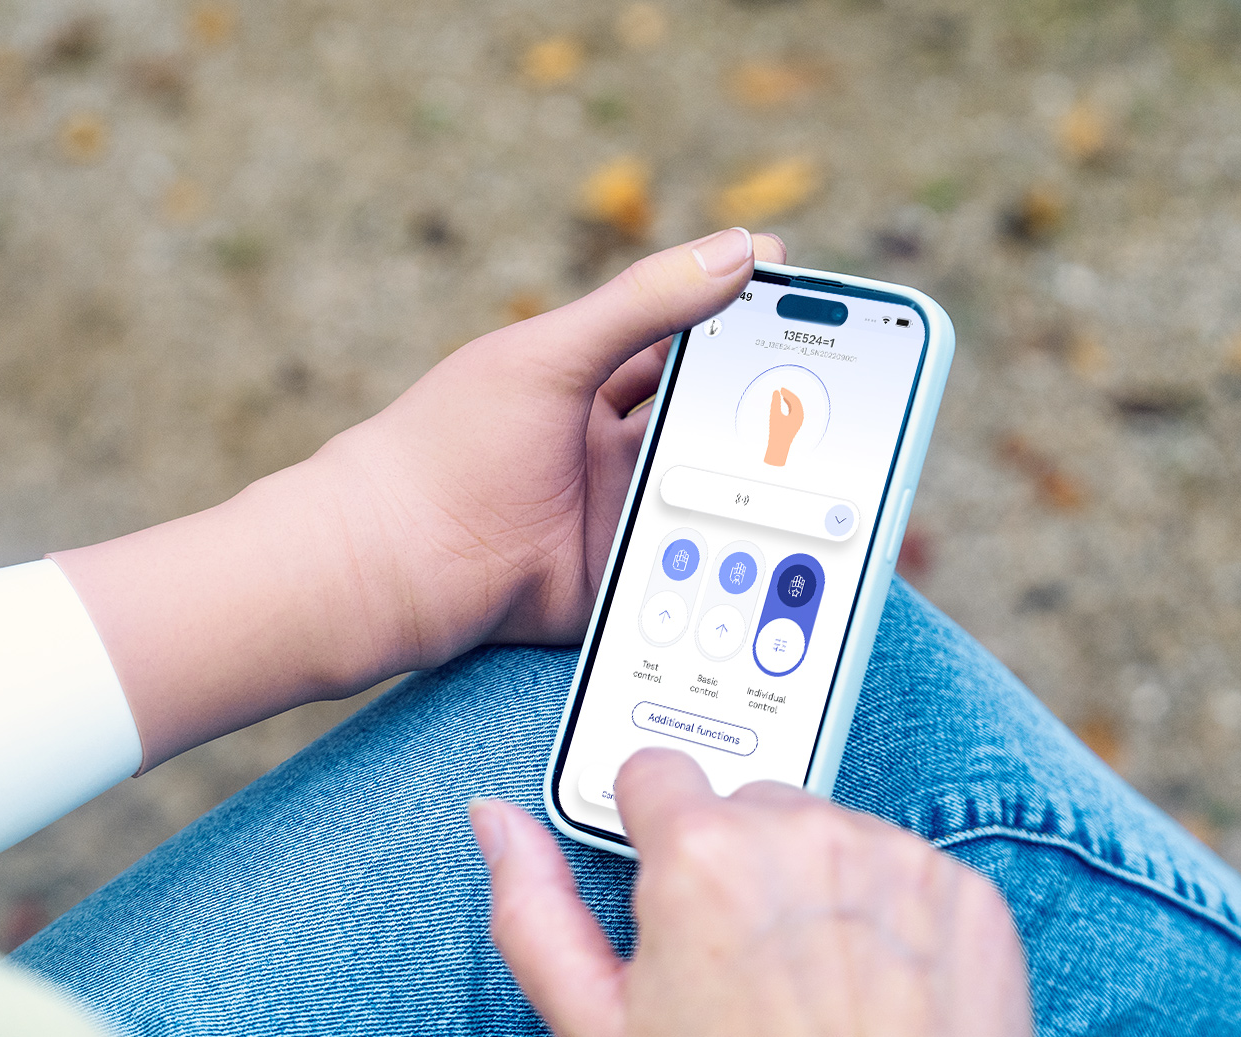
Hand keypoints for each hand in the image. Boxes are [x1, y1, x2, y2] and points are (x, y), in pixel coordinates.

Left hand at [54, 229, 784, 766]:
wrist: (388, 564)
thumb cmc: (448, 444)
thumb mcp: (548, 356)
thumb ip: (644, 304)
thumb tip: (743, 248)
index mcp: (589, 378)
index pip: (689, 342)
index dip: (751, 327)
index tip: (822, 313)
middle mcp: (607, 446)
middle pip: (711, 425)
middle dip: (774, 418)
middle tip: (853, 409)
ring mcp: (612, 516)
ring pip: (708, 501)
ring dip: (759, 497)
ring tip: (839, 485)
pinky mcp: (612, 583)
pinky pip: (684, 573)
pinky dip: (728, 567)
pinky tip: (782, 560)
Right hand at [471, 749, 1037, 1036]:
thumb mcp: (600, 1036)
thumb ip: (533, 911)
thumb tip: (496, 820)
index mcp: (702, 854)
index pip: (653, 771)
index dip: (650, 837)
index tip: (668, 893)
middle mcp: (804, 832)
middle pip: (745, 805)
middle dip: (737, 866)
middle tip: (741, 969)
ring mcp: (895, 857)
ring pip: (829, 834)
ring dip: (816, 887)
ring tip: (814, 992)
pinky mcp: (967, 891)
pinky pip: (907, 870)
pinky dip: (891, 917)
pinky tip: (876, 995)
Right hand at [764, 386, 804, 465]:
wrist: (778, 447)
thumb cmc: (776, 432)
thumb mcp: (774, 415)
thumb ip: (775, 402)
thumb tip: (776, 391)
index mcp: (798, 415)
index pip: (795, 400)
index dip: (788, 393)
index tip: (781, 388)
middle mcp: (800, 417)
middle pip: (797, 402)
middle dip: (789, 395)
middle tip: (782, 389)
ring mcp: (798, 421)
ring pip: (796, 406)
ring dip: (789, 399)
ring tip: (782, 393)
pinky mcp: (794, 423)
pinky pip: (794, 410)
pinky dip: (789, 404)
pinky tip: (784, 401)